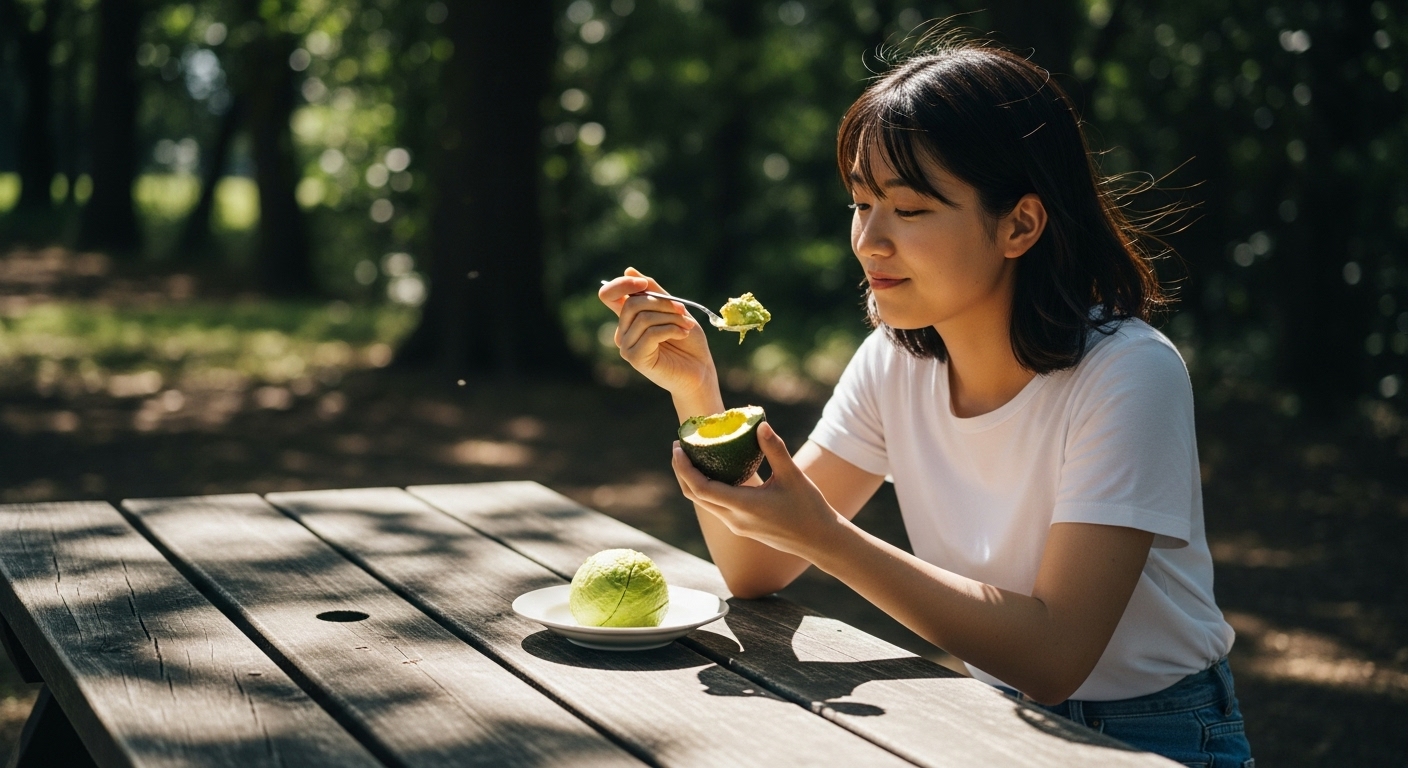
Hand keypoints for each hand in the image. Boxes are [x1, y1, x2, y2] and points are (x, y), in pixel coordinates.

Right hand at [599, 268, 718, 405]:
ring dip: (671, 318)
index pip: (608, 294)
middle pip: (631, 303)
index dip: (622, 284)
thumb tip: (628, 270)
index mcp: (628, 318)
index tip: (644, 283)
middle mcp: (622, 331)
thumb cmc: (688, 340)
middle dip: (661, 302)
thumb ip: (654, 292)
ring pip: (643, 318)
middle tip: (682, 310)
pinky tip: (683, 334)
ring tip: (687, 326)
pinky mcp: (635, 358)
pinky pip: (650, 333)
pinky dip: (671, 329)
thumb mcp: (673, 309)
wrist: (700, 370)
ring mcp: (626, 346)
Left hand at [672, 422, 843, 557]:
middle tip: (679, 446)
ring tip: (691, 456)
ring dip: (692, 481)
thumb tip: (760, 424)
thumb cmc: (809, 508)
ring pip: (704, 503)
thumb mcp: (793, 476)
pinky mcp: (742, 527)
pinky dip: (707, 489)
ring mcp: (737, 526)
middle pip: (695, 496)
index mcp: (743, 507)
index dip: (684, 468)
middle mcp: (734, 520)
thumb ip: (775, 450)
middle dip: (682, 471)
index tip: (677, 447)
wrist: (819, 541)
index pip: (701, 488)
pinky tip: (714, 472)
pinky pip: (716, 507)